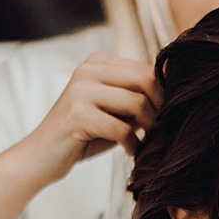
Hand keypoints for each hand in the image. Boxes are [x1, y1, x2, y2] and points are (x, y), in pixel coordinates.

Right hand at [19, 52, 160, 184]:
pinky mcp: (76, 115)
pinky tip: (130, 151)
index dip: (164, 94)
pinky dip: (132, 144)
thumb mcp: (113, 109)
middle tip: (161, 130)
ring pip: (136, 103)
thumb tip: (177, 96)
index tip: (167, 116)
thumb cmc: (83, 134)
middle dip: (160, 108)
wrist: (41, 156)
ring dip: (149, 128)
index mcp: (98, 62)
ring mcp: (80, 90)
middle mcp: (88, 70)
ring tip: (146, 142)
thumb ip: (137, 98)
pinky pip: (121, 128)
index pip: (147, 68)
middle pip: (146, 80)